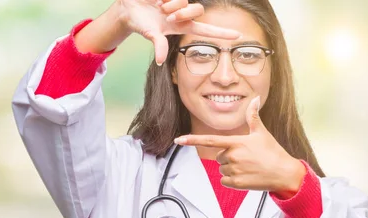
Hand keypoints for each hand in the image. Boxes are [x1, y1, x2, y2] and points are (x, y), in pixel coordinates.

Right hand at [116, 0, 240, 63]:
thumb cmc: (141, 23)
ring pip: (186, 1)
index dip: (222, 33)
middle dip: (183, 13)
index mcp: (183, 26)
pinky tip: (156, 0)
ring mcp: (179, 2)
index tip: (238, 36)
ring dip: (171, 4)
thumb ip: (159, 45)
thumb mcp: (151, 34)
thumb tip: (161, 61)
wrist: (128, 9)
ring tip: (159, 7)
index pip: (207, 30)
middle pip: (198, 10)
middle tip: (168, 15)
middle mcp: (184, 14)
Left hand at [174, 97, 305, 193]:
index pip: (210, 140)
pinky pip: (225, 181)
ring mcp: (234, 170)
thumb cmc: (273, 152)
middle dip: (229, 157)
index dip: (192, 139)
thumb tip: (255, 98)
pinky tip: (247, 176)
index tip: (178, 140)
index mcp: (236, 142)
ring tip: (249, 167)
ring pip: (222, 169)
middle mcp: (233, 156)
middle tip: (247, 158)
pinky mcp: (236, 183)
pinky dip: (233, 180)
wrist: (284, 173)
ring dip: (231, 169)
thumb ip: (253, 116)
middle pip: (219, 156)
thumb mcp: (262, 133)